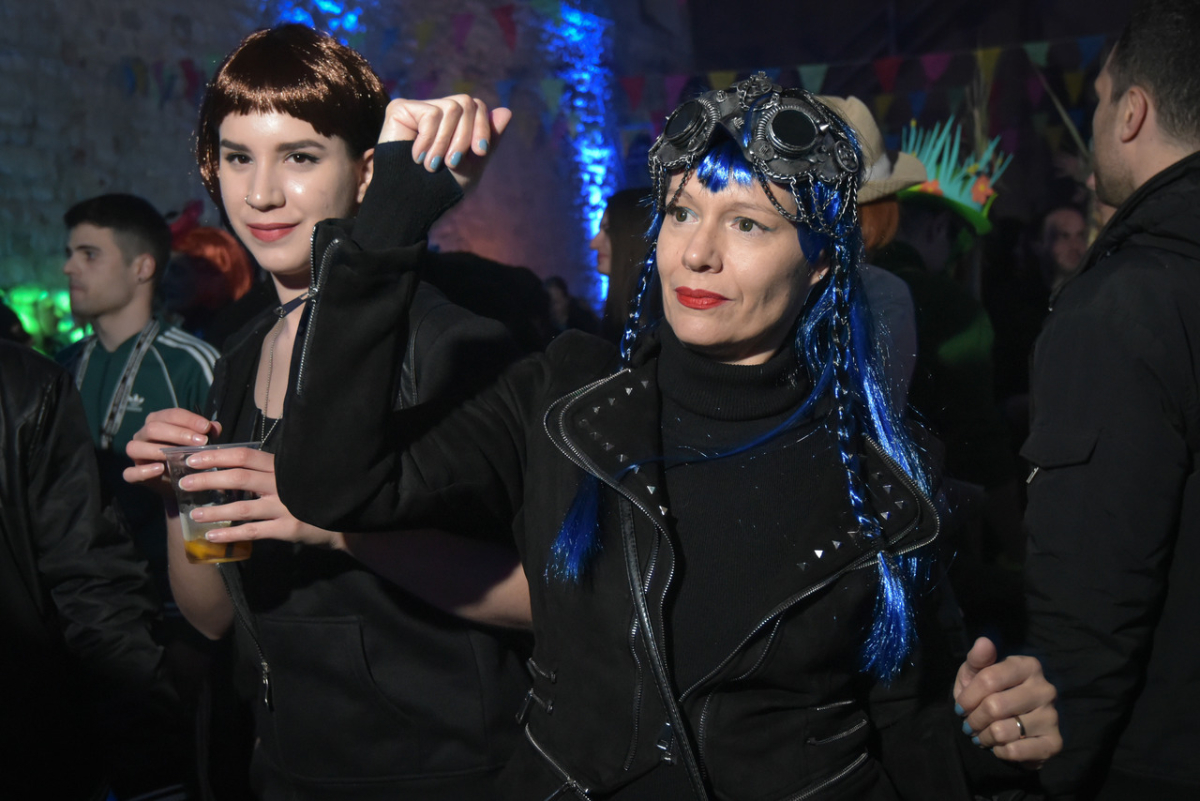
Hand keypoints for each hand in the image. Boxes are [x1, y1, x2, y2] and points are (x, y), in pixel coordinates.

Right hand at [124, 408, 220, 496]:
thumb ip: (206, 433)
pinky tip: (160, 469)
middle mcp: (143, 435)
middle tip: (200, 442)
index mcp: (158, 421)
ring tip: (179, 456)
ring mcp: (136, 454)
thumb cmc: (188, 454)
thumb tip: (215, 426)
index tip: (206, 428)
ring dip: (158, 450)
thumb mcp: (198, 443)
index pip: (171, 414)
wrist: (181, 481)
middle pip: (153, 428)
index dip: (189, 419)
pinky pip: (130, 473)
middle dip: (178, 434)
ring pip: (136, 447)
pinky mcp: (133, 474)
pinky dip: (143, 471)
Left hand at [177, 446, 344, 548]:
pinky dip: (231, 533)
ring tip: (193, 514)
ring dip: (215, 510)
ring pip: (242, 506)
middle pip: (239, 477)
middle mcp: (282, 484)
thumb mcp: (290, 477)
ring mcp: (285, 507)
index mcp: (280, 467)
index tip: (192, 458)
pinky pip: (253, 531)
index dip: (216, 456)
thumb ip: (266, 472)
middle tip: (184, 483)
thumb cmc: (309, 495)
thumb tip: (228, 467)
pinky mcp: (288, 529)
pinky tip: (212, 536)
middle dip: (208, 480)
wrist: (340, 522)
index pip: (244, 456)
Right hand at [378, 95, 511, 189]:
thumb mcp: (473, 165)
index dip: (483, 126)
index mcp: (453, 123)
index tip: (480, 152)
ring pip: (451, 108)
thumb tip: (507, 111)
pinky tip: (417, 157)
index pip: (477, 107)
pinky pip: (431, 114)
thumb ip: (489, 139)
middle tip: (452, 162)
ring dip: (446, 142)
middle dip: (465, 136)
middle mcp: (436, 111)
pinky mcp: (400, 109)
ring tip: (432, 165)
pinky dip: (429, 140)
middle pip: (467, 103)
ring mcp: (418, 109)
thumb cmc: (441, 189)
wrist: (411, 202)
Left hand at [953, 637, 1061, 766]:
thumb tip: (984, 641)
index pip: (989, 679)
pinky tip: (999, 746)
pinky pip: (1016, 751)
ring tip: (982, 735)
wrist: (1007, 725)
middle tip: (970, 724)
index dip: (968, 696)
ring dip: (984, 737)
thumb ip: (978, 659)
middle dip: (973, 719)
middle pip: (994, 706)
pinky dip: (999, 751)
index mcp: (1028, 665)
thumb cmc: (989, 693)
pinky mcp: (1054, 742)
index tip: (961, 705)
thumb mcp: (976, 673)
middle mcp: (1045, 688)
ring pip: (1002, 731)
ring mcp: (1052, 716)